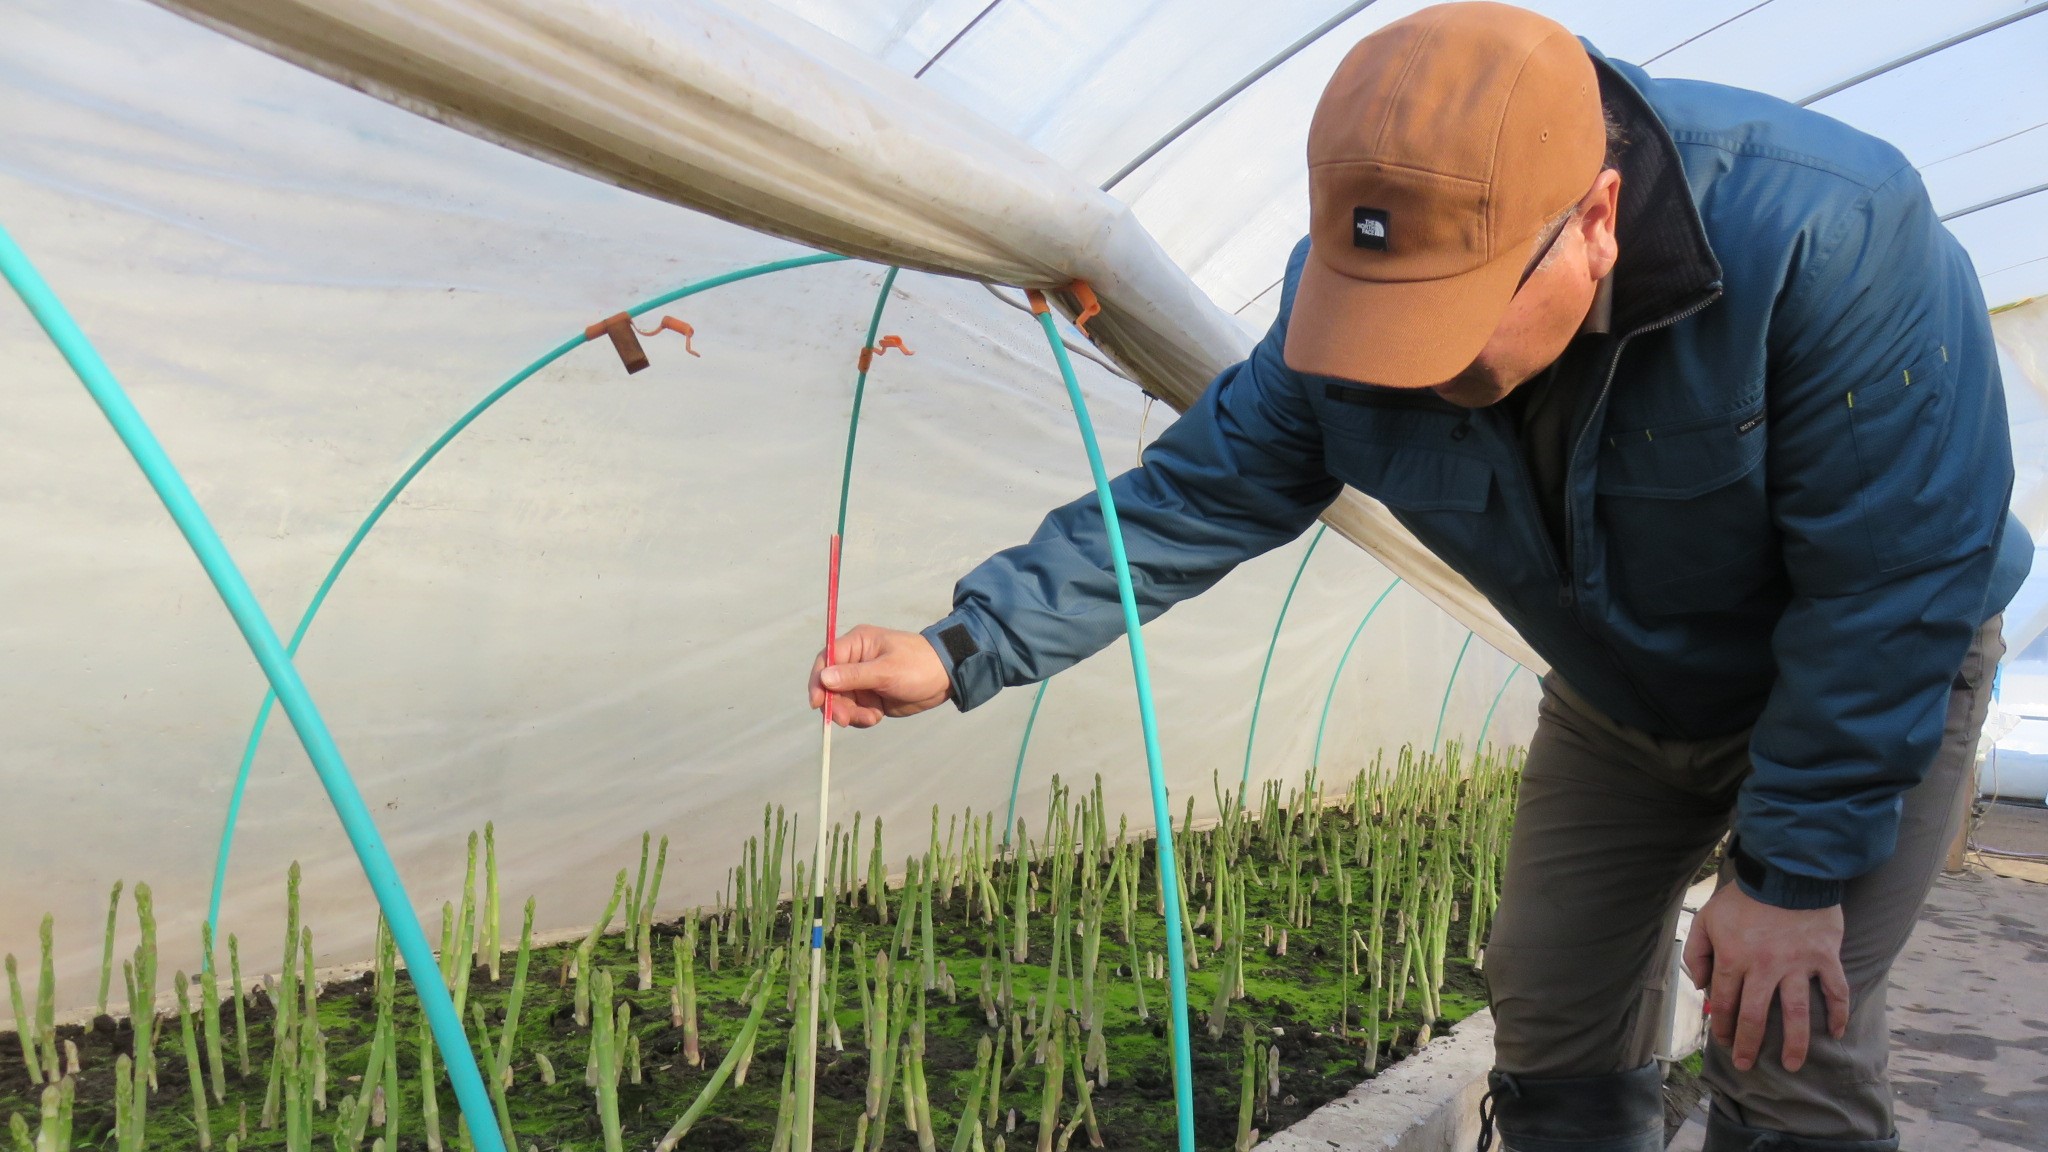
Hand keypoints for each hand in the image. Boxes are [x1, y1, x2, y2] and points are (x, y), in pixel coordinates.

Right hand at [807, 624, 951, 727]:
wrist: (946, 679)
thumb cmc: (918, 665)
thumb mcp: (887, 670)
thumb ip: (854, 675)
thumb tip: (823, 677)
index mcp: (857, 644)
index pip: (826, 660)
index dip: (817, 681)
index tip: (817, 702)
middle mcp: (855, 662)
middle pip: (830, 686)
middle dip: (837, 704)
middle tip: (847, 720)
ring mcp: (862, 681)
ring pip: (842, 702)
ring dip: (851, 714)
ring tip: (871, 718)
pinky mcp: (871, 697)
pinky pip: (856, 711)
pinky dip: (862, 717)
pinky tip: (877, 716)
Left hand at [1682, 881, 1849, 1072]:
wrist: (1786, 872)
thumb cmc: (1744, 897)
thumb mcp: (1707, 918)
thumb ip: (1698, 953)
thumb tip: (1700, 986)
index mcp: (1733, 958)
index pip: (1724, 1002)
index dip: (1723, 1025)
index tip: (1723, 1041)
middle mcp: (1764, 968)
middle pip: (1756, 1016)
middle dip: (1749, 1045)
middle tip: (1746, 1064)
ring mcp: (1797, 965)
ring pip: (1796, 1014)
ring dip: (1794, 1044)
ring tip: (1792, 1065)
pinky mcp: (1824, 958)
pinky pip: (1835, 991)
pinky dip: (1838, 1014)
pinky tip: (1836, 1033)